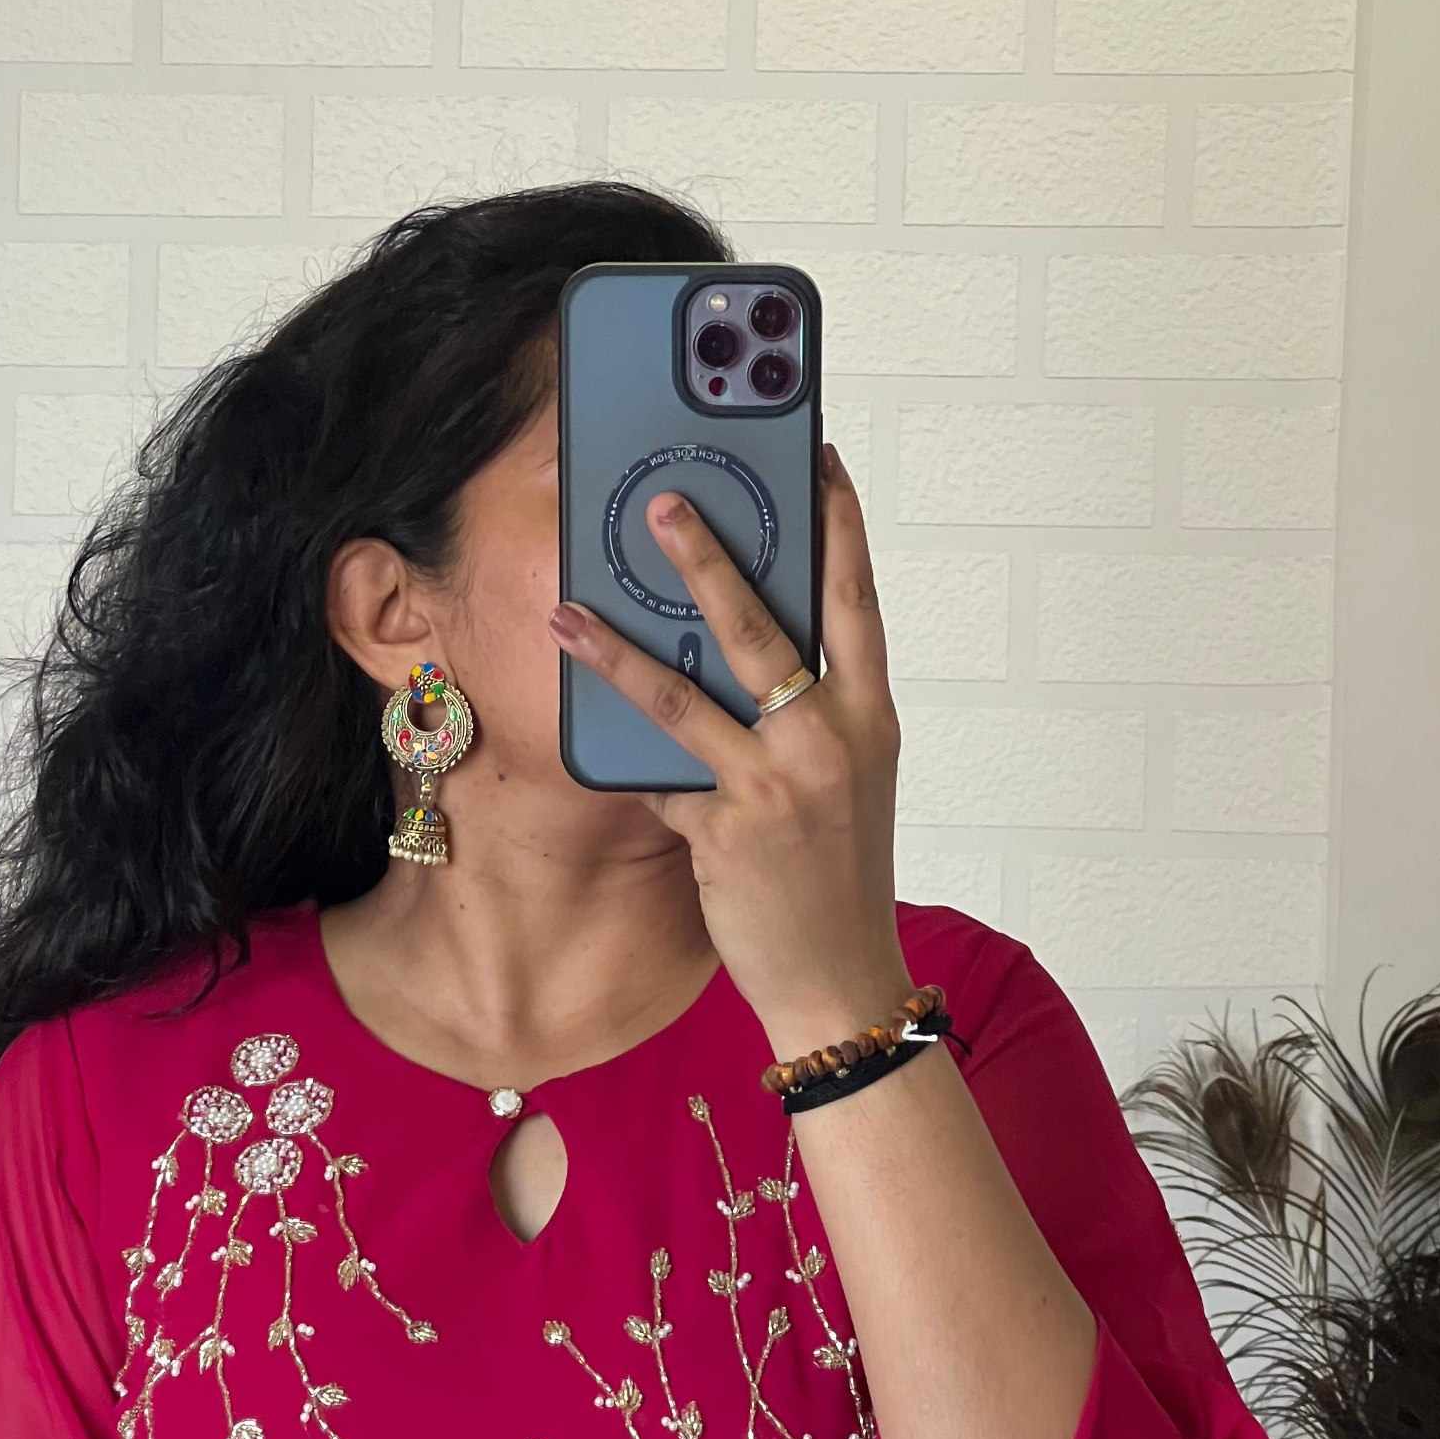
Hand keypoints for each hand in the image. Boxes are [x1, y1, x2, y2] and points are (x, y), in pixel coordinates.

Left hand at [547, 441, 907, 1050]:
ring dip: (618, 648)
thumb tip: (740, 657)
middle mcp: (830, 740)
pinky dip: (627, 764)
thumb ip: (808, 717)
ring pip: (685, 696)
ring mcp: (778, 785)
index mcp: (870, 716)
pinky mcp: (727, 832)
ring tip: (570, 607)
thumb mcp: (848, 781)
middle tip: (661, 500)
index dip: (839, 525)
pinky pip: (659, 779)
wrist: (843, 980)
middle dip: (707, 556)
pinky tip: (584, 737)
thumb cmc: (839, 876)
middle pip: (762, 626)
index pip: (857, 599)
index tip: (817, 458)